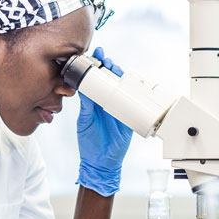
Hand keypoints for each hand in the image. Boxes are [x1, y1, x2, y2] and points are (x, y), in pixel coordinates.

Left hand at [76, 47, 132, 196]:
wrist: (100, 161)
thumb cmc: (89, 142)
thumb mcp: (85, 121)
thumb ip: (86, 106)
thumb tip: (84, 89)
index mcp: (95, 102)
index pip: (96, 80)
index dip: (96, 68)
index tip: (95, 56)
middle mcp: (108, 102)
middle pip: (111, 80)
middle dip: (109, 67)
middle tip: (105, 59)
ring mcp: (120, 109)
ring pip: (123, 88)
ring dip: (121, 76)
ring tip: (114, 68)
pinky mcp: (130, 117)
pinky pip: (134, 103)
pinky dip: (135, 93)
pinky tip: (132, 85)